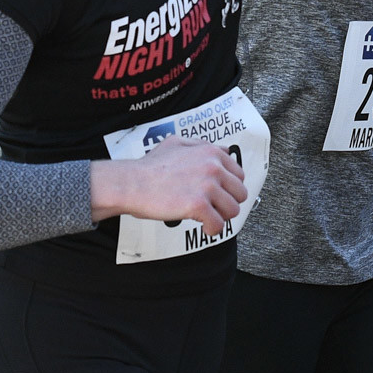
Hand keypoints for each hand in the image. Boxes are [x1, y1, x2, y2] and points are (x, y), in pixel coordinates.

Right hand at [91, 136, 247, 235]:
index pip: (239, 174)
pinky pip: (218, 224)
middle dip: (227, 202)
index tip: (219, 194)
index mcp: (210, 153)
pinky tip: (203, 226)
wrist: (132, 183)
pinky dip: (212, 229)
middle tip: (213, 207)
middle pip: (240, 193)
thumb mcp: (176, 143)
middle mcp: (213, 167)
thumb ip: (201, 145)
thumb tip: (223, 150)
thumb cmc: (150, 167)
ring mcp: (207, 186)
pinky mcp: (198, 205)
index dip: (229, 187)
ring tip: (208, 216)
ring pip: (233, 210)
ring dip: (221, 216)